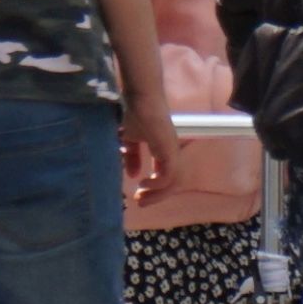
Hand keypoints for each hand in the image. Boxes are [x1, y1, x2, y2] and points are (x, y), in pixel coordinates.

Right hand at [120, 88, 181, 205]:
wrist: (142, 100)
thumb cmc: (136, 115)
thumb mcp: (130, 140)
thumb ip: (132, 157)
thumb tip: (133, 175)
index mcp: (163, 151)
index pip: (162, 175)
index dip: (151, 187)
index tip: (136, 194)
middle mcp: (170, 154)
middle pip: (169, 183)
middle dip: (155, 196)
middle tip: (140, 203)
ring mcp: (172, 153)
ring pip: (171, 183)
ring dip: (157, 194)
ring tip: (141, 198)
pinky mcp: (170, 152)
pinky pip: (168, 176)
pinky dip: (157, 184)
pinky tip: (144, 184)